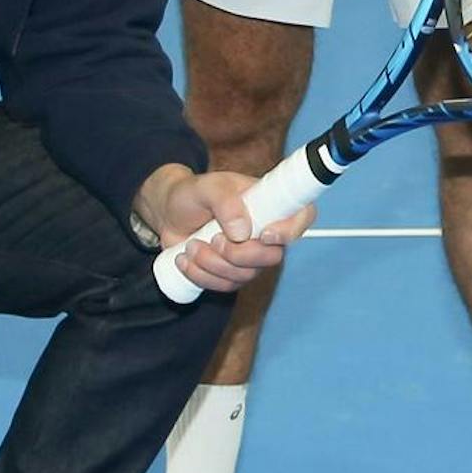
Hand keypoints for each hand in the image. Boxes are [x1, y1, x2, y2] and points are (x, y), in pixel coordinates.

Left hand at [139, 164, 307, 293]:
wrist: (168, 214)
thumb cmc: (192, 194)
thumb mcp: (206, 186)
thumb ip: (225, 201)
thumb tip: (242, 231)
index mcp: (270, 203)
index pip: (303, 215)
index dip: (292, 230)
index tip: (265, 235)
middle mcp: (266, 231)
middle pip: (273, 257)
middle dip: (239, 255)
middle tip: (214, 239)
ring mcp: (250, 255)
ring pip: (245, 275)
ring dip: (212, 264)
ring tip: (191, 245)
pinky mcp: (231, 273)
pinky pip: (225, 286)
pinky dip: (201, 276)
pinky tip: (185, 260)